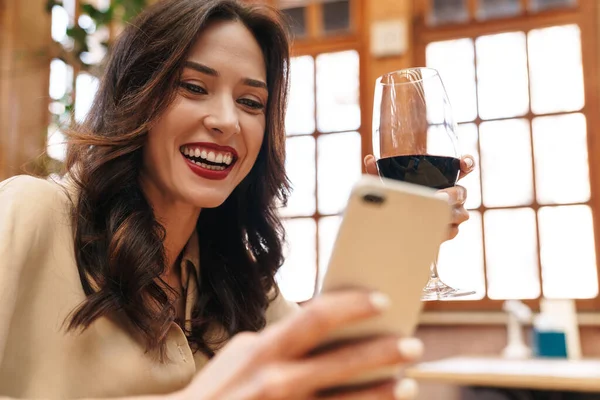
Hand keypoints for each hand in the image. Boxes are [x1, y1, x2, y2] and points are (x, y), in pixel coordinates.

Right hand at [177, 290, 422, 399]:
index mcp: (264, 349)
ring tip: (408, 383)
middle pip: (344, 360)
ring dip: (383, 391)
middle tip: (412, 344)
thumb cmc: (218, 388)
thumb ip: (279, 339)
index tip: (381, 300)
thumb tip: (319, 324)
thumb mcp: (241, 353)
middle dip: (384, 351)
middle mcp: (278, 379)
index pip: (316, 317)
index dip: (353, 305)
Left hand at [364, 154, 475, 240]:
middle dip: (453, 194)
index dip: (467, 163)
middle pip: (462, 192)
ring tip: (434, 215)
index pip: (464, 166)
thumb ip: (378, 172)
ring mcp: (453, 212)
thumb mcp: (387, 184)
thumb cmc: (397, 198)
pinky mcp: (450, 229)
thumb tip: (369, 159)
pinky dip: (443, 230)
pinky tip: (432, 230)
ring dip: (448, 214)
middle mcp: (452, 193)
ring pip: (462, 213)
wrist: (394, 226)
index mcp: (443, 177)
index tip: (463, 163)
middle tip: (439, 197)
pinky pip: (454, 231)